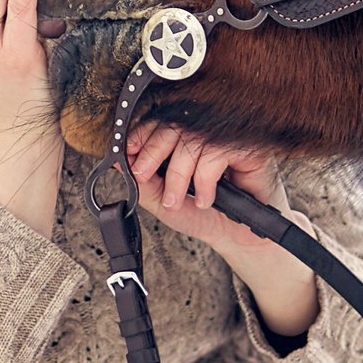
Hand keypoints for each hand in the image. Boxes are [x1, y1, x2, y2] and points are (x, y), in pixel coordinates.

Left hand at [127, 123, 319, 339]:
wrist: (237, 237)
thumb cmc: (204, 216)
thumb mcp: (164, 203)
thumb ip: (143, 184)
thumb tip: (116, 161)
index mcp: (184, 141)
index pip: (158, 124)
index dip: (140, 136)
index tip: (126, 152)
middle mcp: (204, 135)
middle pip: (173, 127)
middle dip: (152, 152)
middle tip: (142, 175)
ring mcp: (225, 139)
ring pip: (192, 142)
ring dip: (179, 176)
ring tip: (178, 201)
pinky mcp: (246, 148)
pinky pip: (217, 153)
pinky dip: (205, 181)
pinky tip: (206, 199)